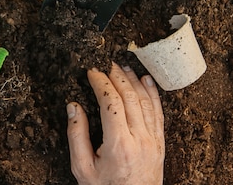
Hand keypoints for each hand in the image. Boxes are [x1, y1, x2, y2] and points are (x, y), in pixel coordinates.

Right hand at [67, 63, 164, 184]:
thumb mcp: (82, 167)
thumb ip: (76, 135)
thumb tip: (73, 107)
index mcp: (118, 145)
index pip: (111, 102)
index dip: (101, 83)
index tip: (92, 72)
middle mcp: (139, 139)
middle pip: (129, 97)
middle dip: (116, 76)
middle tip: (105, 64)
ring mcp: (152, 140)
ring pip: (145, 101)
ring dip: (133, 81)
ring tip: (121, 68)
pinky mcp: (159, 143)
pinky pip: (158, 112)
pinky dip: (153, 93)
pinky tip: (145, 81)